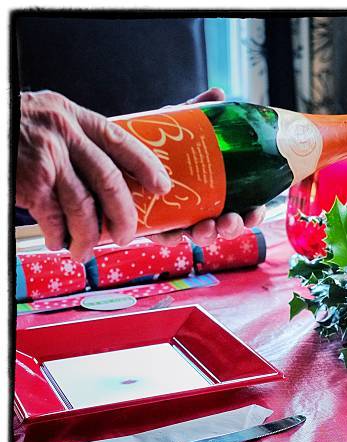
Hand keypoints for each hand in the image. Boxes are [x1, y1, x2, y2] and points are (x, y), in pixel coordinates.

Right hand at [16, 90, 171, 261]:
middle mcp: (62, 132)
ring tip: (85, 251)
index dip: (146, 166)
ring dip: (89, 236)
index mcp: (72, 116)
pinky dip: (59, 236)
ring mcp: (46, 156)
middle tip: (127, 235)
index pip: (120, 140)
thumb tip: (105, 181)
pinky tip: (59, 242)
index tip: (163, 187)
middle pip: (109, 180)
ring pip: (83, 206)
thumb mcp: (46, 121)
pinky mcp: (30, 181)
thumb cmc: (10, 131)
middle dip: (123, 215)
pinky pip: (55, 218)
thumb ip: (74, 141)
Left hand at [147, 88, 265, 246]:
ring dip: (208, 235)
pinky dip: (172, 237)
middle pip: (225, 226)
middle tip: (230, 220)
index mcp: (216, 189)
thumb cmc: (156, 141)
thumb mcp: (179, 125)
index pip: (243, 206)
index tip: (257, 210)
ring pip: (199, 235)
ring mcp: (179, 219)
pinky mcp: (154, 225)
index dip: (254, 213)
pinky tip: (175, 233)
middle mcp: (202, 207)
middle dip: (232, 228)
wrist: (116, 149)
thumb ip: (199, 112)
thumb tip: (219, 93)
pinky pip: (165, 237)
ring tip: (206, 228)